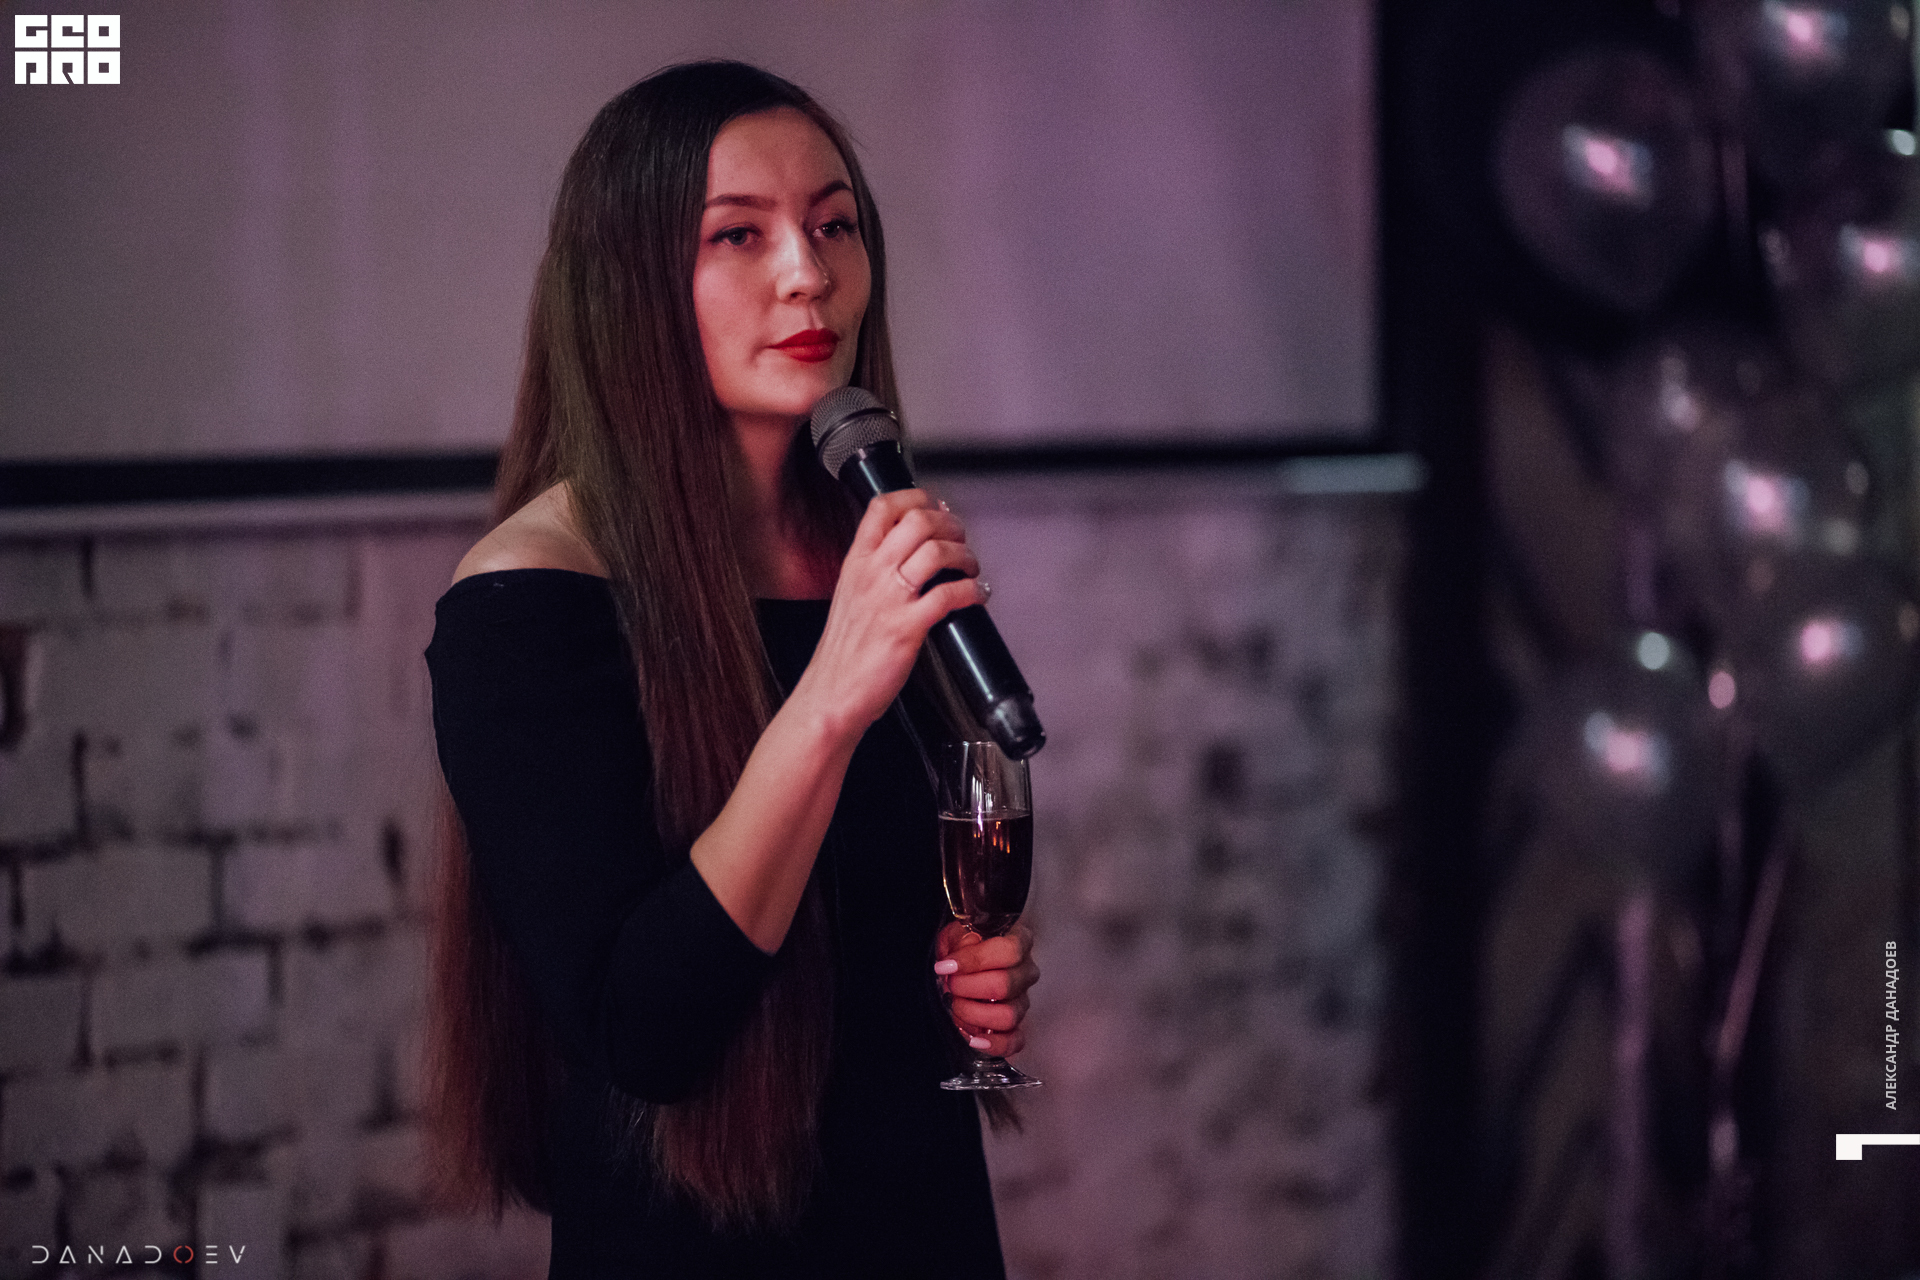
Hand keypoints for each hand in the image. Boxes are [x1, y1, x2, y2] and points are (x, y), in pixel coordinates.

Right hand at [795, 489, 983, 738]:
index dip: (917, 497)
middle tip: (961, 537)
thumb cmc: (843, 653)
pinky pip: (950, 595)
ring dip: (965, 555)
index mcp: (856, 563)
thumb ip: (875, 571)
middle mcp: (872, 574)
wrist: (831, 693)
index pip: (883, 507)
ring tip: (971, 567)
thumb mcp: (850, 597)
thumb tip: (911, 552)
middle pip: (918, 520)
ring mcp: (889, 599)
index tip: (936, 506)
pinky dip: (973, 590)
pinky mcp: (907, 628)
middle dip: (950, 524)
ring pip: (936, 551)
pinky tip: (977, 595)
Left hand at [934, 921, 1037, 1057]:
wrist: (962, 964)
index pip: (1009, 951)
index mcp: (1019, 941)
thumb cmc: (962, 945)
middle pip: (1005, 985)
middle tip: (949, 985)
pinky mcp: (1016, 1025)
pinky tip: (975, 1039)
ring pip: (1009, 1015)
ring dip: (975, 1014)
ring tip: (956, 1007)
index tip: (947, 966)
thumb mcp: (957, 932)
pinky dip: (995, 1044)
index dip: (975, 960)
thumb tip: (963, 950)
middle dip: (968, 988)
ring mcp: (1023, 1000)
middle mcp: (1026, 971)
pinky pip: (1015, 1041)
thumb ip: (961, 937)